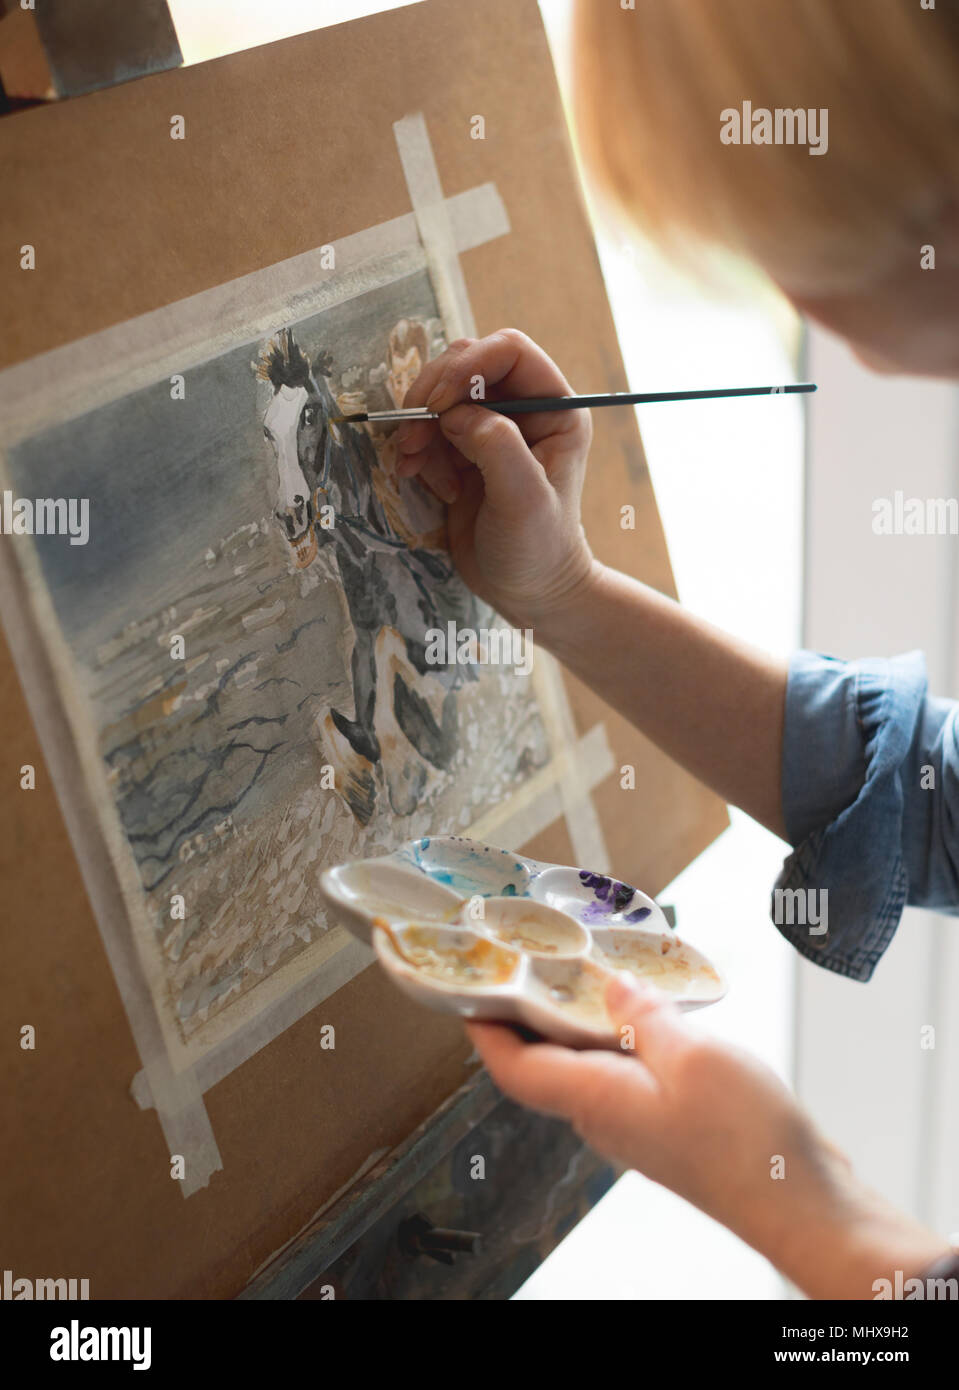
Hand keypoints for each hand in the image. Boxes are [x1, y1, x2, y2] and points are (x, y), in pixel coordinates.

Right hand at [397, 329, 597, 630]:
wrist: (528, 591)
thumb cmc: (538, 549)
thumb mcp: (524, 499)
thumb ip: (497, 447)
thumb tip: (458, 414)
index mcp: (554, 409)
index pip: (508, 351)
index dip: (468, 365)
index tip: (437, 403)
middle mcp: (524, 411)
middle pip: (466, 365)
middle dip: (433, 395)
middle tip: (413, 434)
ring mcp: (492, 429)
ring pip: (441, 396)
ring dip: (419, 426)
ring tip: (412, 464)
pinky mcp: (464, 453)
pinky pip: (428, 429)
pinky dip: (416, 450)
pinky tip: (421, 480)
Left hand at [468, 975, 948, 1297]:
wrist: (803, 1204)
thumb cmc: (749, 1144)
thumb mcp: (692, 1056)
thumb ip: (643, 1017)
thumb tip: (610, 987)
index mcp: (596, 1099)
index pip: (513, 1066)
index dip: (482, 1028)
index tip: (465, 990)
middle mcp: (606, 1115)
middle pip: (545, 1061)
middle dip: (529, 1010)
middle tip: (527, 958)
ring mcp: (638, 1122)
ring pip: (588, 1064)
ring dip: (581, 1018)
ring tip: (588, 968)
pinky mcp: (670, 1124)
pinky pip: (628, 1072)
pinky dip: (624, 1035)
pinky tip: (649, 1008)